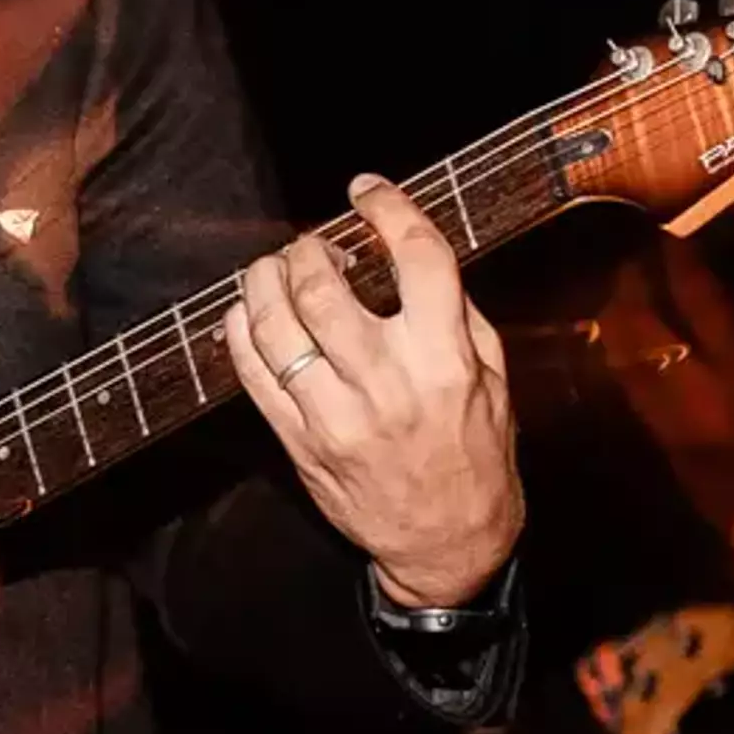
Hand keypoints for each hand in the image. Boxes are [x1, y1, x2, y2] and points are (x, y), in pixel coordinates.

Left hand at [224, 177, 521, 609]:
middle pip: (324, 285)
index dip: (386, 209)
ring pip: (276, 324)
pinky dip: (241, 332)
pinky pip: (252, 373)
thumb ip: (457, 313)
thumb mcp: (492, 378)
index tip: (365, 191)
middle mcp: (387, 382)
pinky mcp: (300, 442)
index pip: (416, 257)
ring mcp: (335, 415)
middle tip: (311, 245)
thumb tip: (410, 252)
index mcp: (444, 358)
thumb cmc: (475, 454)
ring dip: (264, 281)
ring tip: (272, 269)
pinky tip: (248, 314)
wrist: (447, 543)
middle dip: (308, 248)